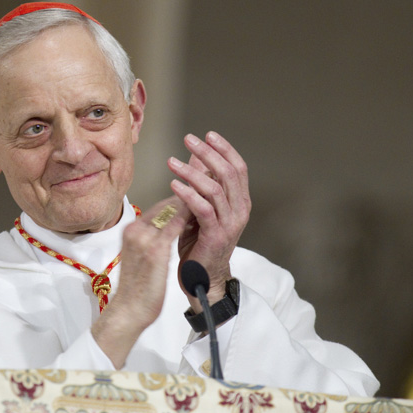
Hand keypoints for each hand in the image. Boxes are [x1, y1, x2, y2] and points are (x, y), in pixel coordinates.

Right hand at [91, 197, 190, 367]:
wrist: (129, 310)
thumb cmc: (138, 286)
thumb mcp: (141, 255)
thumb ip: (152, 238)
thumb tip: (170, 226)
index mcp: (131, 231)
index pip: (159, 207)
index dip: (181, 199)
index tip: (198, 196)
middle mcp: (135, 230)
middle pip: (165, 205)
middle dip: (188, 197)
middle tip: (207, 193)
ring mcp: (144, 239)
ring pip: (171, 212)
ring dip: (191, 204)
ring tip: (209, 201)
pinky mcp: (154, 251)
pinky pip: (175, 226)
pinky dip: (189, 218)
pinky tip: (203, 216)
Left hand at [168, 131, 250, 307]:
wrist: (203, 278)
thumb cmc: (200, 243)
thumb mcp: (202, 208)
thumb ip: (202, 183)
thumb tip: (196, 155)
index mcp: (240, 202)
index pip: (238, 168)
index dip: (224, 149)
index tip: (208, 135)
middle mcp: (240, 210)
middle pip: (228, 173)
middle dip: (208, 153)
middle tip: (189, 140)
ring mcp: (229, 223)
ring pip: (214, 188)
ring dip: (192, 172)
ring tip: (172, 162)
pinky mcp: (215, 235)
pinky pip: (203, 208)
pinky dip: (188, 193)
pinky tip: (174, 184)